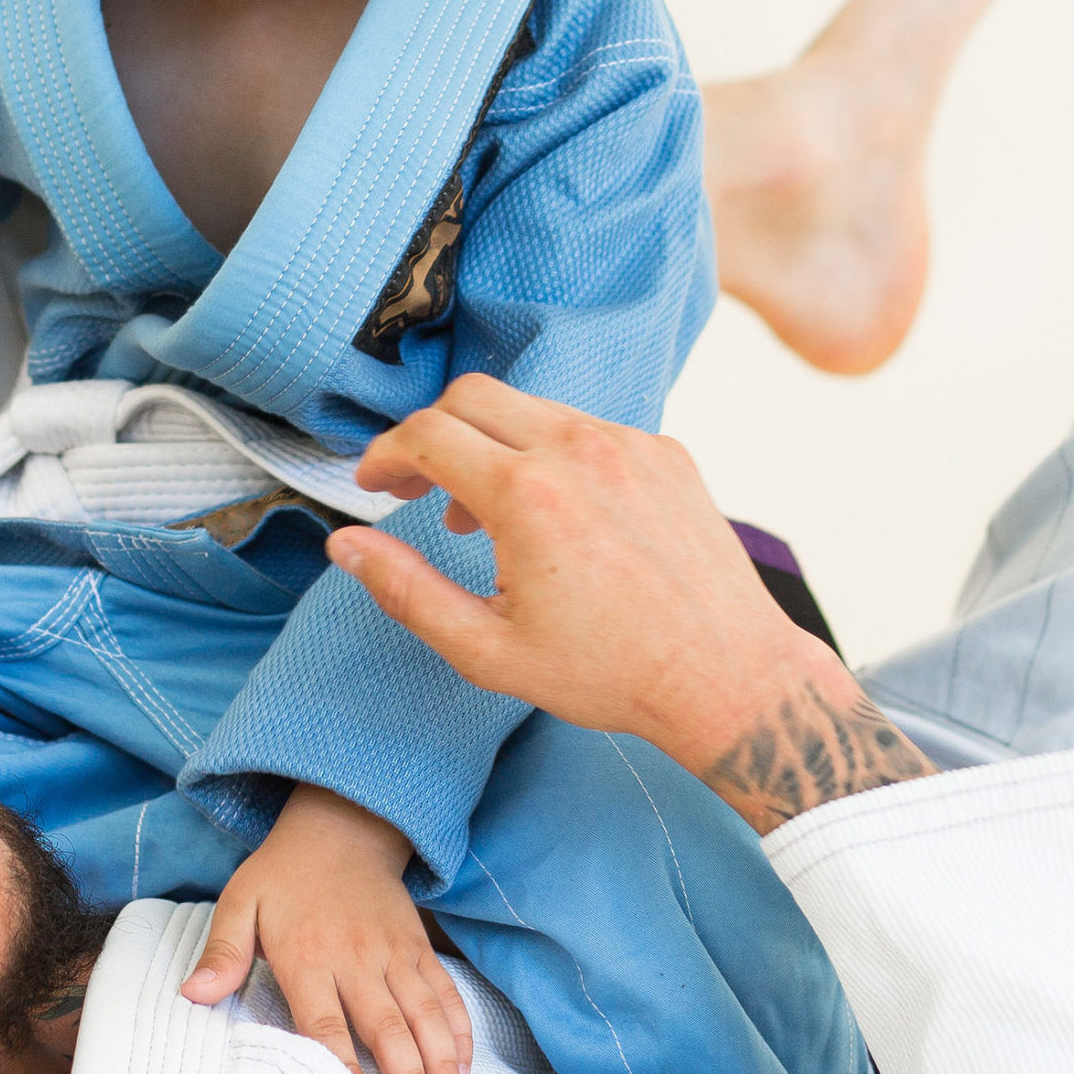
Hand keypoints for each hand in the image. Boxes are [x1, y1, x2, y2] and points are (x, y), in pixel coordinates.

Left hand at [180, 784, 472, 1073]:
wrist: (341, 825)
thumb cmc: (284, 875)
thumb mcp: (240, 903)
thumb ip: (222, 953)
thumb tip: (192, 993)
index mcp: (308, 956)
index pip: (325, 1023)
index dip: (343, 1066)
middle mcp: (357, 958)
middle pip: (386, 1026)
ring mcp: (394, 953)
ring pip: (424, 1013)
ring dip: (441, 1061)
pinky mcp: (418, 946)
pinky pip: (444, 991)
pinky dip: (458, 1029)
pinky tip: (463, 1066)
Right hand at [328, 374, 932, 834]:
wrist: (728, 676)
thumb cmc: (609, 675)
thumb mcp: (488, 651)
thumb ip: (406, 591)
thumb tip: (344, 545)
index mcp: (526, 497)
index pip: (426, 434)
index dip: (384, 455)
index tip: (373, 485)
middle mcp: (577, 450)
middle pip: (471, 396)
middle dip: (429, 434)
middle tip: (414, 487)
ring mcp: (627, 444)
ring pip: (530, 408)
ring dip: (490, 444)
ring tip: (484, 515)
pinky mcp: (664, 451)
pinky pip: (585, 428)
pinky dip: (550, 455)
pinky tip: (555, 516)